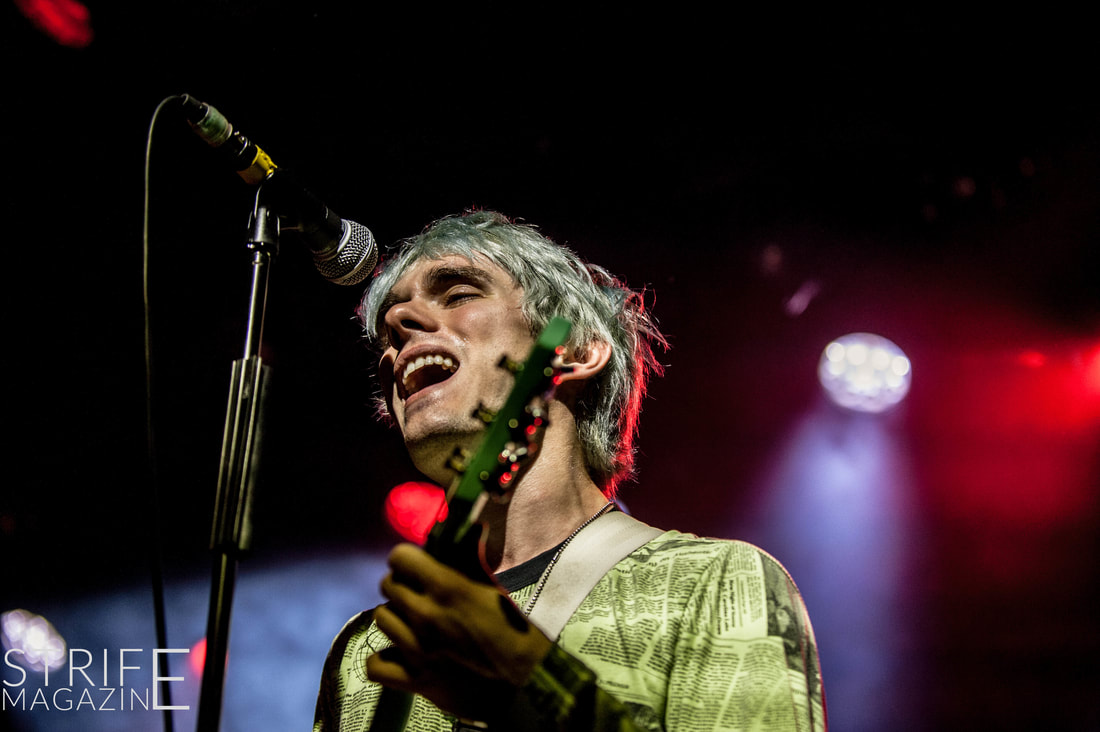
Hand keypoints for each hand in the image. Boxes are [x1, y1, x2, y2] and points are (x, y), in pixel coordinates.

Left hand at [367, 543, 552, 719]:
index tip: (416, 565)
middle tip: (418, 593)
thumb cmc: (516, 632)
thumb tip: (473, 528)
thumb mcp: (494, 590)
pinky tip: (398, 655)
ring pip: (381, 618)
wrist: (527, 682)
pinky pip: (375, 665)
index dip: (407, 559)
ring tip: (411, 622)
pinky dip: (384, 659)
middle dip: (401, 584)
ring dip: (395, 617)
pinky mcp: (416, 680)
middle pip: (387, 585)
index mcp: (448, 588)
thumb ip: (472, 560)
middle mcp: (426, 615)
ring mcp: (417, 649)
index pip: (399, 558)